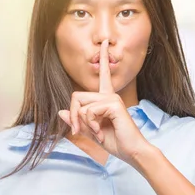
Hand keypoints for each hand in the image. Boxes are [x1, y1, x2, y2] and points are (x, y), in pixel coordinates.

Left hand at [58, 39, 147, 162]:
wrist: (132, 152)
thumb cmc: (116, 142)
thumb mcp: (91, 132)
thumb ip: (78, 121)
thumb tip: (61, 111)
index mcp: (107, 99)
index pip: (103, 75)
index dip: (103, 58)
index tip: (105, 43)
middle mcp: (110, 95)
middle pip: (77, 96)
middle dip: (74, 116)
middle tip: (78, 131)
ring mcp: (112, 99)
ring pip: (81, 105)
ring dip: (84, 123)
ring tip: (97, 133)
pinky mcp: (114, 104)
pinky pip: (89, 111)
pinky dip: (91, 125)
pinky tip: (101, 132)